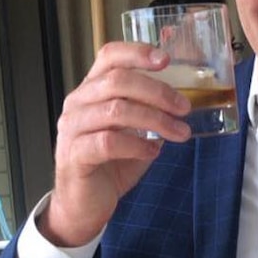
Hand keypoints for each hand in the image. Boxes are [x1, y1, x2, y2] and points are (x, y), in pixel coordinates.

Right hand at [38, 42, 192, 245]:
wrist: (84, 205)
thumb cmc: (111, 163)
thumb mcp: (135, 130)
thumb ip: (150, 110)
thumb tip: (185, 97)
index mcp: (92, 90)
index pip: (109, 56)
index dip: (137, 52)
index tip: (166, 59)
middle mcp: (78, 103)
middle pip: (118, 80)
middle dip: (158, 92)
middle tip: (184, 108)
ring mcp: (72, 129)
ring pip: (116, 110)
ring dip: (155, 119)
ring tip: (180, 132)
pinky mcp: (74, 155)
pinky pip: (108, 142)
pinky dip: (137, 145)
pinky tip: (153, 152)